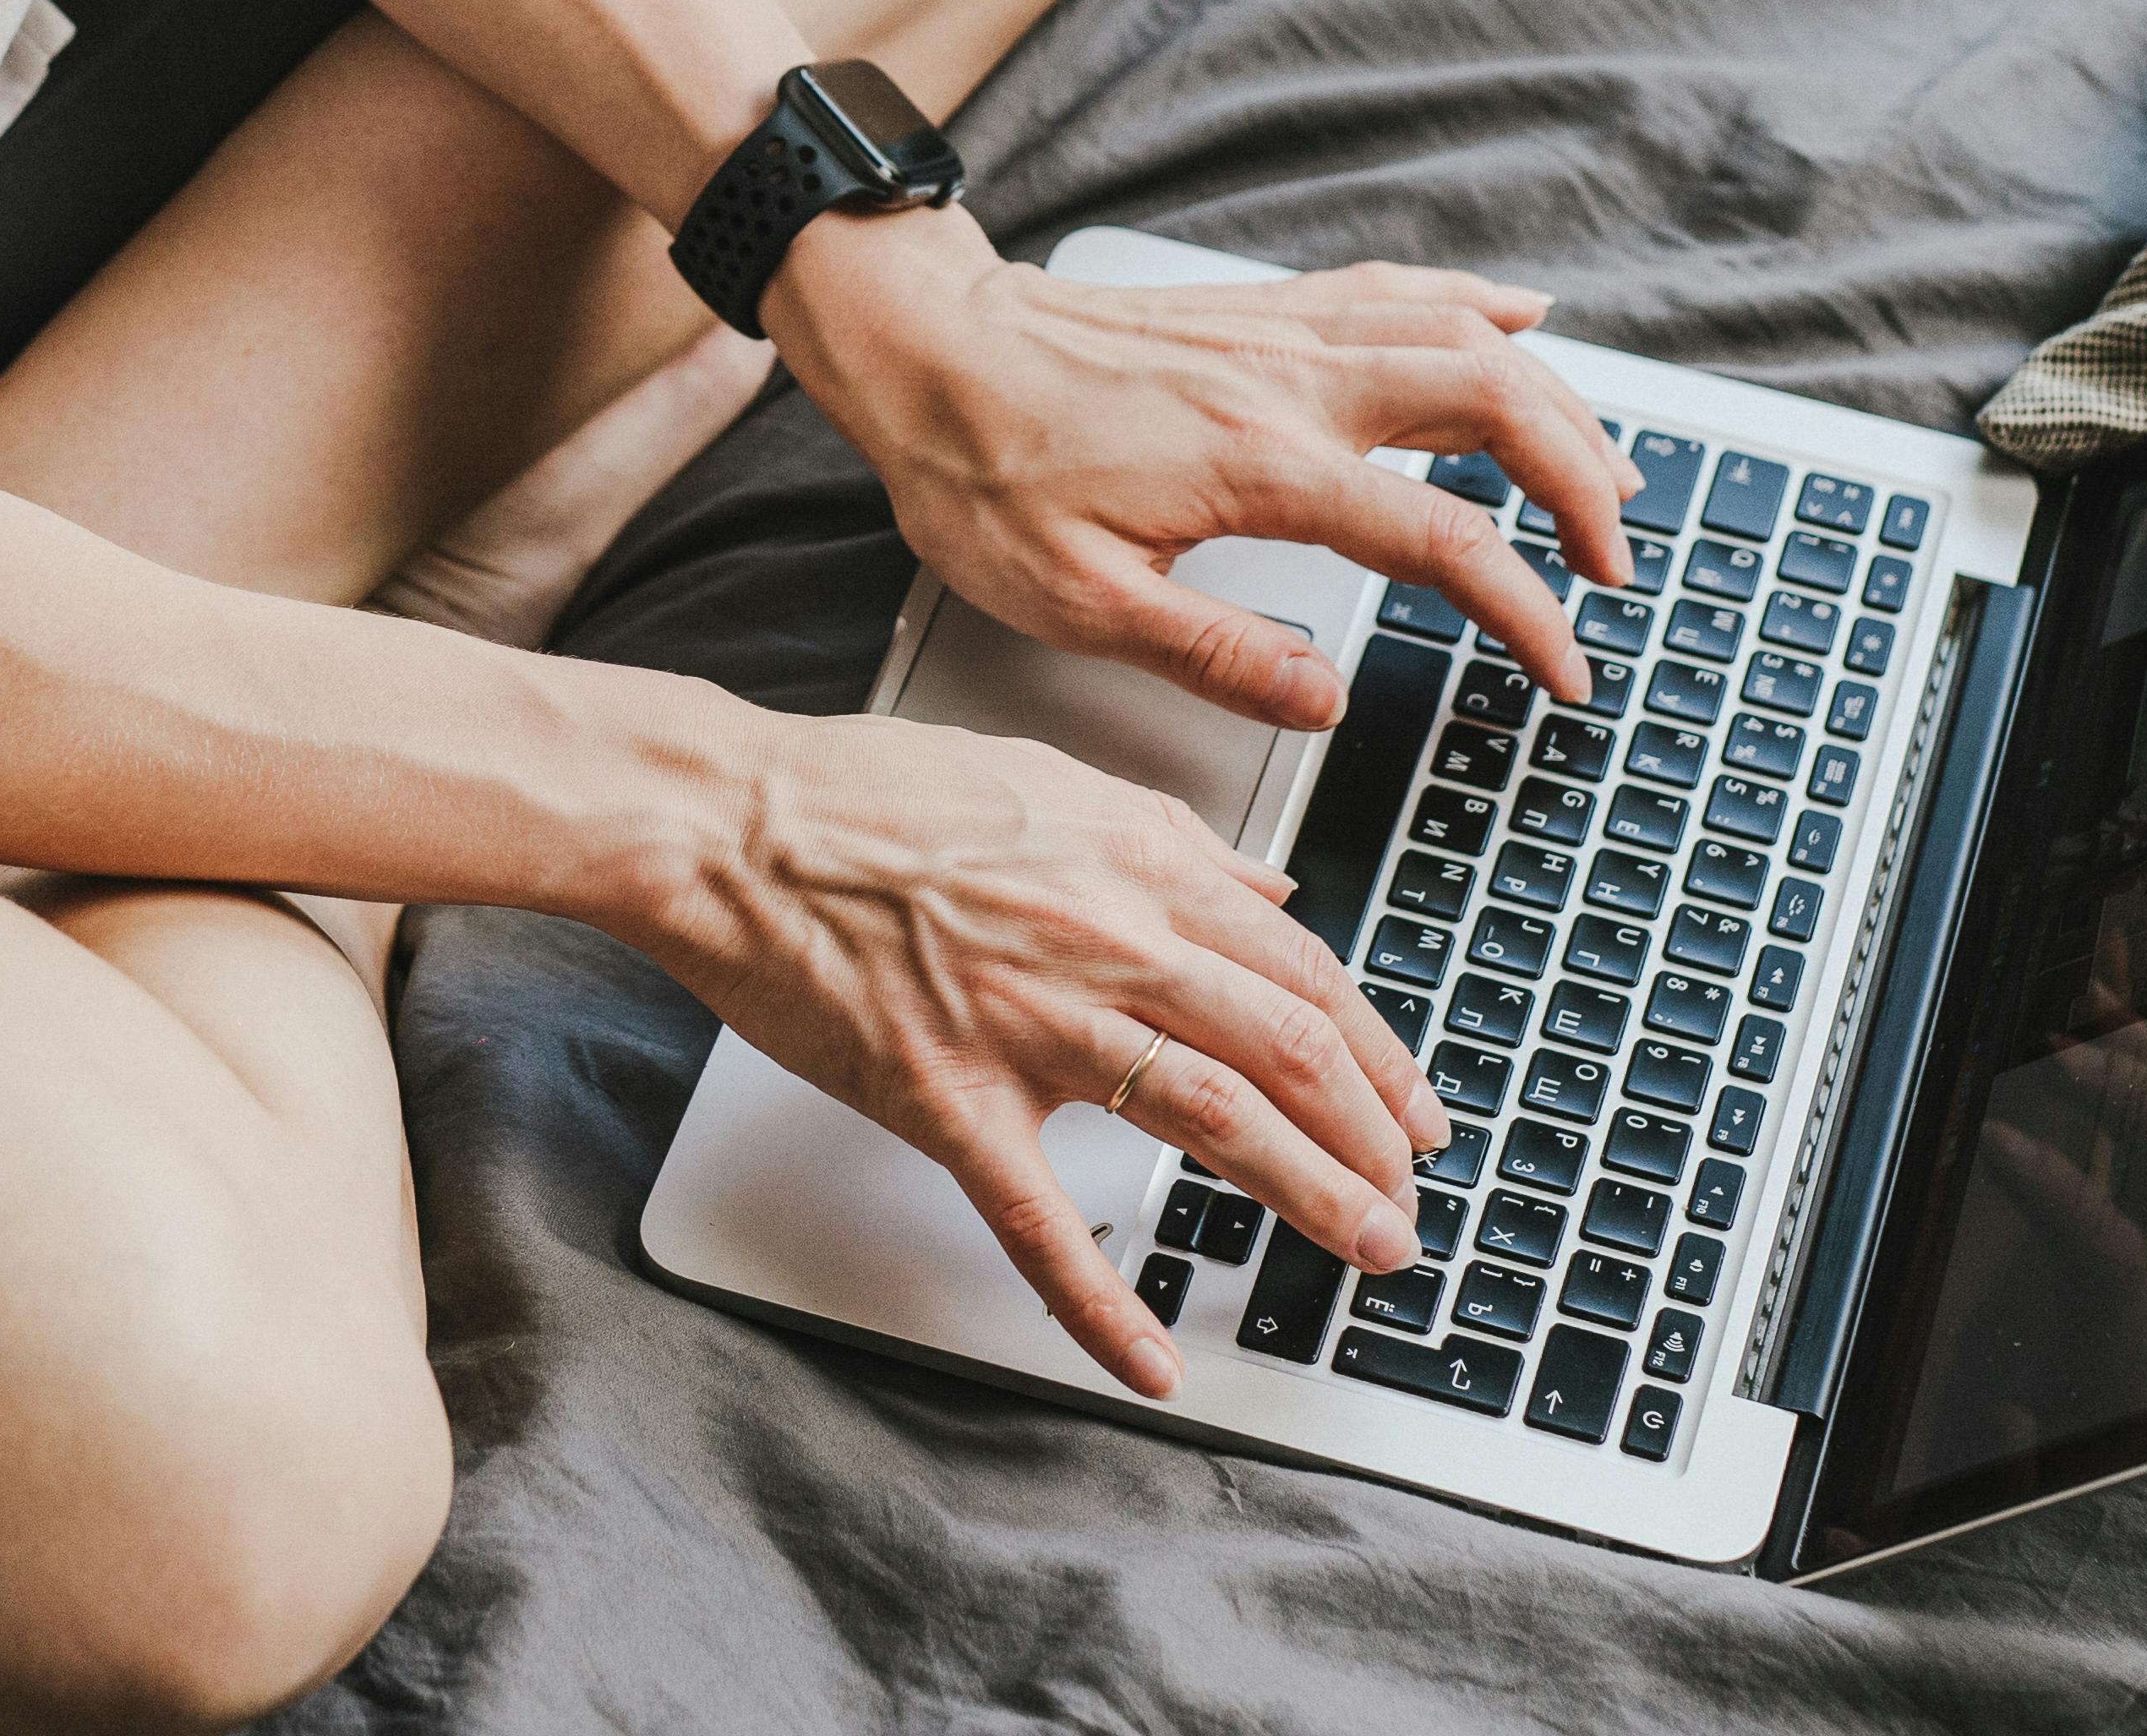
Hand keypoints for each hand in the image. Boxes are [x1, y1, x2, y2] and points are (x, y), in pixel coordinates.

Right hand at [642, 703, 1449, 1396]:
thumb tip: (1272, 894)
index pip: (1301, 971)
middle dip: (1374, 1139)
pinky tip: (1153, 1364)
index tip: (1416, 1114)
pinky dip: (1102, 1305)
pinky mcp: (945, 1096)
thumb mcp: (1048, 781)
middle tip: (1410, 1206)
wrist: (730, 823)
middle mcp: (1104, 938)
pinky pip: (1038, 1220)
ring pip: (1210, 1116)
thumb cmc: (869, 796)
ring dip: (1309, 1194)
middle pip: (1287, 1046)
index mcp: (1134, 863)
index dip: (1379, 1054)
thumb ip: (1174, 841)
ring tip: (1364, 1251)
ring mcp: (1028, 1022)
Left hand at [765, 207, 1636, 728]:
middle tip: (1612, 563)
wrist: (922, 349)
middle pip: (1495, 405)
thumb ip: (1215, 654)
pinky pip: (1399, 289)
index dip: (1525, 610)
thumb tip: (1324, 698)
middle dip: (1583, 482)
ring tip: (1604, 473)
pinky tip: (1524, 319)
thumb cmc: (979, 473)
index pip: (1442, 541)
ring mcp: (1282, 331)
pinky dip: (1478, 306)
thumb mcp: (1076, 600)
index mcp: (1260, 465)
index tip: (1563, 668)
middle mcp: (1292, 381)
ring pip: (1465, 340)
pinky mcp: (1260, 308)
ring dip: (1553, 402)